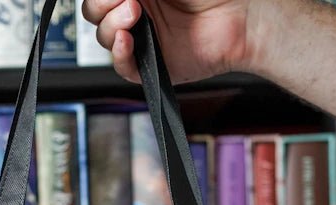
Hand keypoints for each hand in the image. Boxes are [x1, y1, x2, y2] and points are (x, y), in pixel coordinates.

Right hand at [82, 0, 251, 83]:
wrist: (240, 16)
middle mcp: (138, 10)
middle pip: (95, 13)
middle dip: (101, 5)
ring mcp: (144, 38)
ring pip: (105, 38)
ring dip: (111, 25)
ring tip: (135, 14)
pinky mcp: (153, 65)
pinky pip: (123, 67)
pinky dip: (119, 54)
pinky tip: (127, 40)